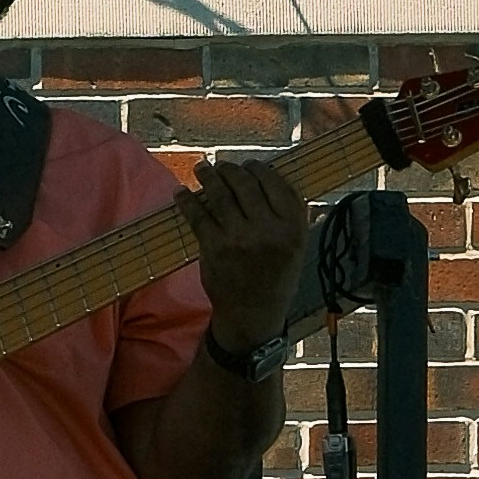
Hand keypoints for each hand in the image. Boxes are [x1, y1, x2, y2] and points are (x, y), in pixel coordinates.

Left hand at [188, 157, 313, 365]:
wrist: (253, 313)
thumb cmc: (275, 276)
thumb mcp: (296, 245)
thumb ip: (288, 214)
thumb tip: (272, 178)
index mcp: (293, 226)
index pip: (276, 183)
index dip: (259, 169)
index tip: (249, 165)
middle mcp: (269, 229)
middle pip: (246, 184)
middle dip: (231, 169)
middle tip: (222, 166)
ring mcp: (239, 237)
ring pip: (221, 195)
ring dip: (208, 176)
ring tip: (202, 168)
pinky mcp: (214, 247)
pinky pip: (198, 215)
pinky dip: (187, 200)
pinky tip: (182, 192)